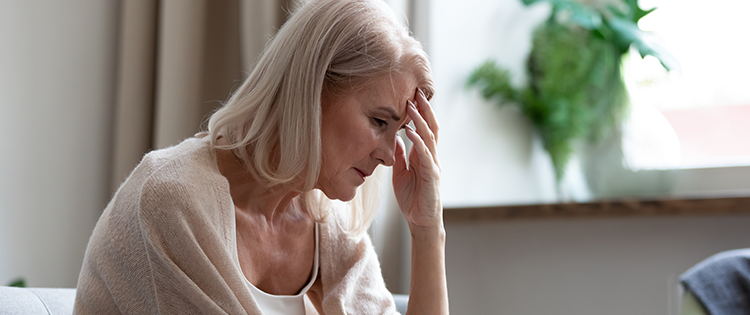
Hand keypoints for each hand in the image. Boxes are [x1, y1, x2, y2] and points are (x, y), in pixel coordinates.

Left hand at [392, 89, 442, 230]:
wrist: (421, 222)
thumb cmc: (412, 199)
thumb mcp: (401, 173)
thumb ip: (400, 156)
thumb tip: (395, 139)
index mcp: (423, 156)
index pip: (424, 129)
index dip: (420, 112)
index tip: (411, 95)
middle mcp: (431, 157)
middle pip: (430, 127)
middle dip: (424, 109)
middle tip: (416, 91)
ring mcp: (433, 165)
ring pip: (429, 137)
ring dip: (420, 121)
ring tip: (412, 106)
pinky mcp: (432, 176)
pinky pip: (426, 156)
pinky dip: (418, 142)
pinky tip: (410, 132)